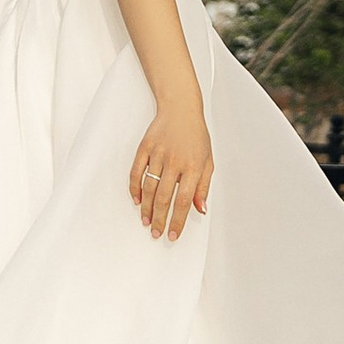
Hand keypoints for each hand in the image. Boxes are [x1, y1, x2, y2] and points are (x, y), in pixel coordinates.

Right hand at [129, 104, 212, 241]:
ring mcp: (159, 153)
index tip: (172, 235)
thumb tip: (200, 210)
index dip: (177, 221)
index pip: (184, 201)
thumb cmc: (196, 136)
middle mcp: (175, 161)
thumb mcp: (208, 160)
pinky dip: (135, 189)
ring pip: (150, 188)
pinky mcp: (145, 147)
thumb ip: (204, 187)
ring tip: (146, 222)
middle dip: (160, 220)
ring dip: (147, 209)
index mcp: (194, 166)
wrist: (181, 108)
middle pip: (165, 198)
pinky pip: (136, 172)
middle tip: (156, 234)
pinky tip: (137, 201)